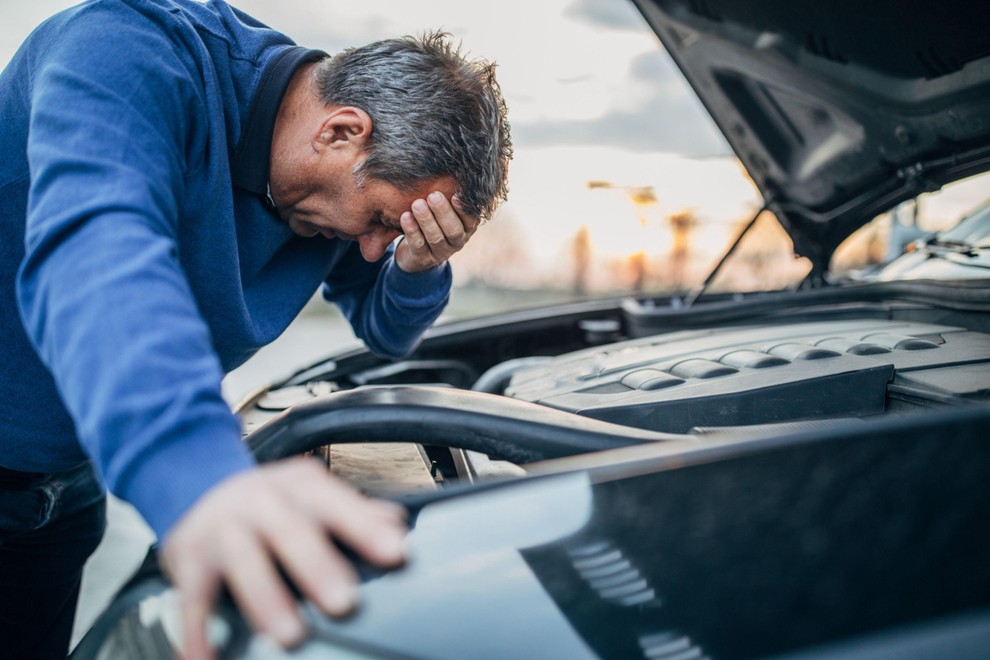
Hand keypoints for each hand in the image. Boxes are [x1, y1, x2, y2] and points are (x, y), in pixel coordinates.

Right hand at [159, 457, 406, 658]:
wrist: (197, 483)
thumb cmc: (271, 501)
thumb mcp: (312, 496)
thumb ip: (355, 512)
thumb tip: (397, 525)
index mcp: (300, 487)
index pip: (336, 503)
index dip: (365, 528)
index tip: (395, 554)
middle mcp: (260, 500)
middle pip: (290, 530)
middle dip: (317, 567)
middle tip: (344, 603)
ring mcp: (222, 528)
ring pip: (243, 561)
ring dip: (266, 600)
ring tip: (289, 637)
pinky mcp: (188, 558)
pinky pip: (193, 598)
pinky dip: (199, 632)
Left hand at [395, 191, 478, 271]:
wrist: (417, 252)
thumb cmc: (434, 221)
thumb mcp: (445, 209)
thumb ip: (449, 194)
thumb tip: (453, 165)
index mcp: (466, 228)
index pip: (471, 219)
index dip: (464, 208)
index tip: (456, 194)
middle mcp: (457, 242)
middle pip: (454, 230)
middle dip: (443, 213)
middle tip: (433, 196)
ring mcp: (440, 252)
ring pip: (435, 238)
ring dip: (426, 220)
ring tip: (417, 204)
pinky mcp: (422, 259)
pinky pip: (418, 245)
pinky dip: (412, 230)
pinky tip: (405, 217)